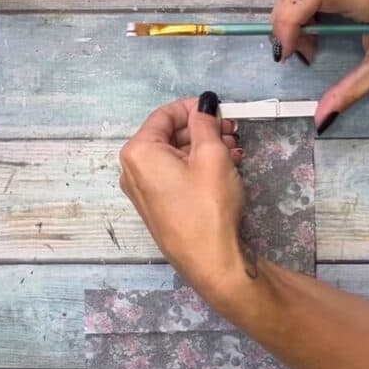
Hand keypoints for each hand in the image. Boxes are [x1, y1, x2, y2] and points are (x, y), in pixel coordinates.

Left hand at [119, 95, 244, 305]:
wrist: (211, 262)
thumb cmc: (208, 205)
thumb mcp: (212, 154)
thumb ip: (205, 123)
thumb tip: (203, 106)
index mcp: (138, 152)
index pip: (165, 114)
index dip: (194, 107)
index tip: (220, 110)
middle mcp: (133, 170)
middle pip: (169, 135)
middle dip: (203, 129)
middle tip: (233, 131)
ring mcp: (144, 191)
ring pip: (176, 156)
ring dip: (206, 148)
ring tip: (236, 151)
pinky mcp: (159, 207)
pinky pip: (176, 176)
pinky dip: (199, 167)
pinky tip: (227, 168)